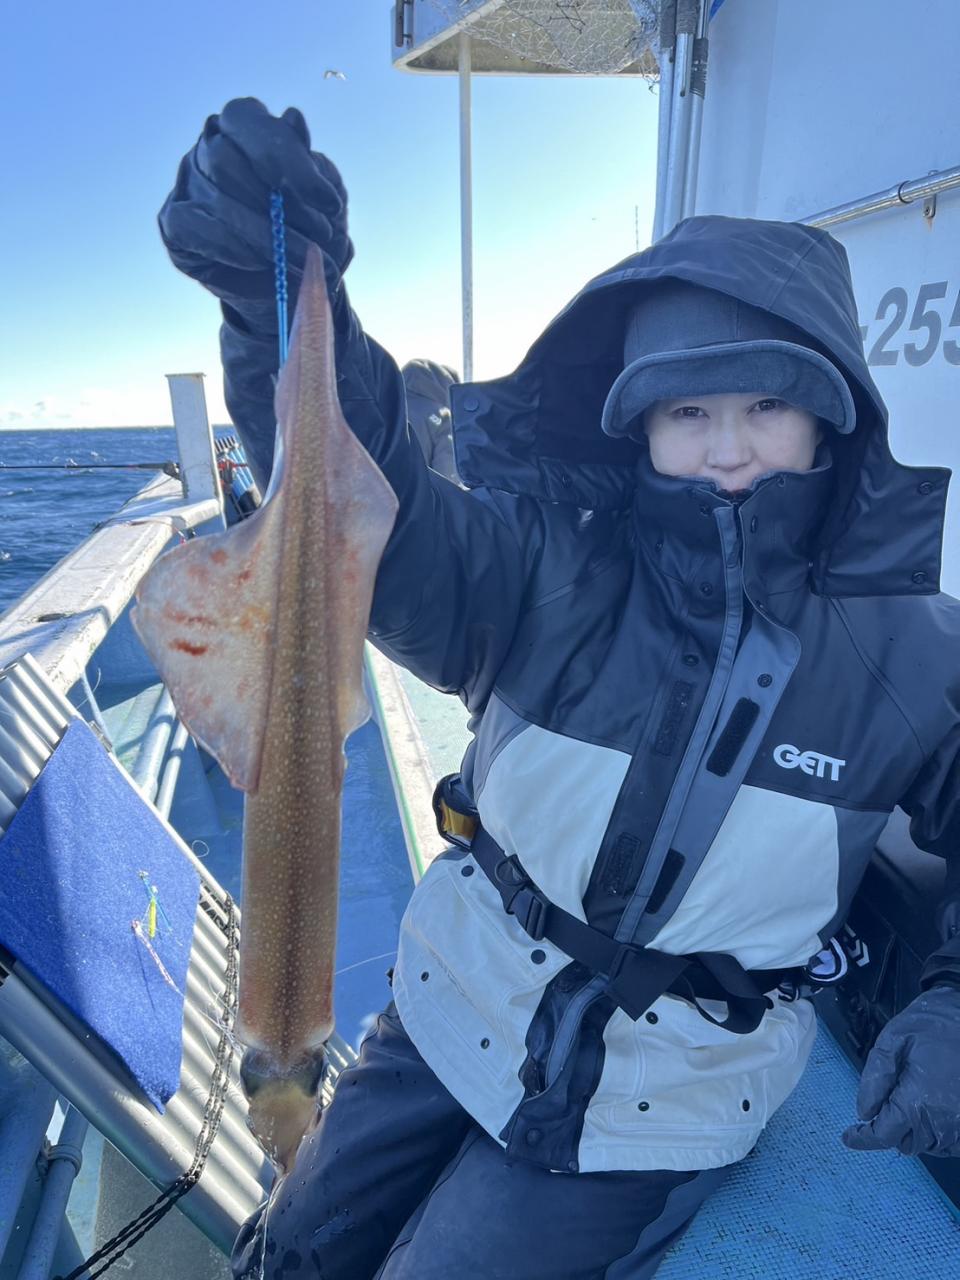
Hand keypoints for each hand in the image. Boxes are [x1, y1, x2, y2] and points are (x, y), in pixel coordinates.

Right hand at [158, 97, 352, 317]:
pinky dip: (232, 247)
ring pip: (216, 197)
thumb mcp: (323, 200)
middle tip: (322, 236)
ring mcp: (188, 184)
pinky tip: (260, 261)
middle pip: (226, 159)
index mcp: (243, 127)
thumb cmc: (307, 230)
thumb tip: (292, 118)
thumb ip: (312, 164)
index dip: (289, 159)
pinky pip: (194, 227)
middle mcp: (208, 147)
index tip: (330, 202)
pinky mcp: (175, 223)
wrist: (288, 282)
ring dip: (265, 234)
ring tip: (304, 258)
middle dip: (281, 205)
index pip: (248, 121)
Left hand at [842, 985, 959, 1156]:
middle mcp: (941, 1119)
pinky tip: (929, 1109)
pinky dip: (936, 1133)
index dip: (863, 1138)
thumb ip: (875, 1078)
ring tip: (910, 1099)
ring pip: (928, 1145)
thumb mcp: (892, 1040)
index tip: (849, 1137)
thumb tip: (864, 1111)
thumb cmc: (932, 1024)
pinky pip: (950, 1143)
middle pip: (905, 1143)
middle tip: (886, 1100)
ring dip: (913, 1131)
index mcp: (917, 1099)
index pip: (884, 1134)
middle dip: (889, 1128)